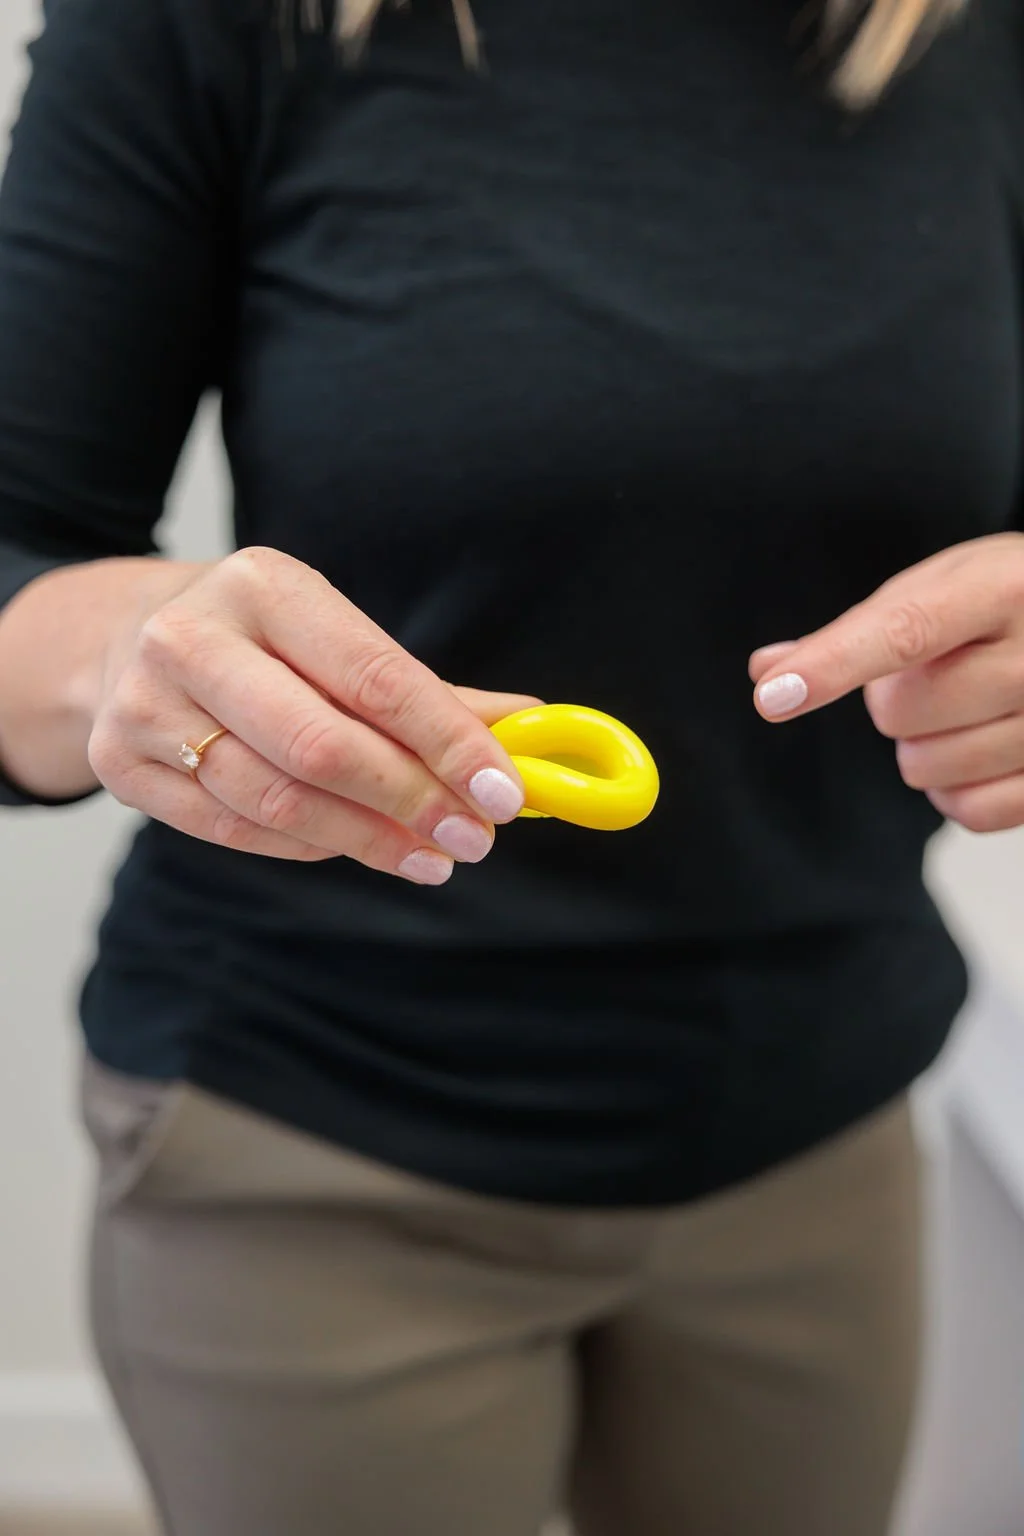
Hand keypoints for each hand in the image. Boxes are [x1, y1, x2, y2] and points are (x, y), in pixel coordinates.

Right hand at [89, 547, 537, 880]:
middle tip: (473, 839)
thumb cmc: (259, 640)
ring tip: (430, 856)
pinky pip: (234, 829)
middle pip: (321, 746)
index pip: (376, 677)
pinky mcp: (121, 767)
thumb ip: (431, 691)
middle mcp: (193, 637)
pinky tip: (358, 846)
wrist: (125, 637)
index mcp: (264, 586)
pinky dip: (310, 845)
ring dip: (369, 839)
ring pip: (277, 799)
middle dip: (412, 800)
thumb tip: (533, 729)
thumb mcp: (337, 637)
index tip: (504, 792)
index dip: (449, 743)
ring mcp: (145, 704)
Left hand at [748, 532, 1023, 833]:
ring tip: (968, 706)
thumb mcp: (945, 586)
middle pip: (899, 710)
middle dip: (895, 697)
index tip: (773, 695)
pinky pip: (969, 812)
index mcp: (1003, 588)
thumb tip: (766, 669)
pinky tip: (977, 749)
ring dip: (924, 745)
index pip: (904, 632)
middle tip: (939, 671)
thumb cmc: (1008, 602)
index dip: (832, 665)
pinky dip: (955, 791)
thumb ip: (857, 629)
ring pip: (925, 767)